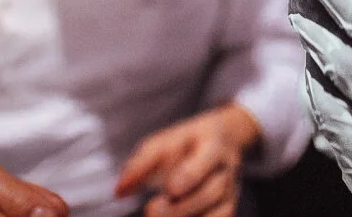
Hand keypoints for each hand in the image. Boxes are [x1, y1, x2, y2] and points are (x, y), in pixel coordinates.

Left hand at [114, 104, 261, 216]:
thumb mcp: (163, 142)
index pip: (207, 159)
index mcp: (213, 145)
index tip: (170, 189)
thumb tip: (119, 191)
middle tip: (151, 211)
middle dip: (181, 207)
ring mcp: (231, 192)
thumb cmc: (186, 143)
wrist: (223, 141)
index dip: (190, 176)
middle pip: (211, 191)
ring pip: (218, 213)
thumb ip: (141, 164)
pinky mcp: (229, 209)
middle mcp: (227, 170)